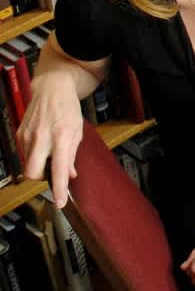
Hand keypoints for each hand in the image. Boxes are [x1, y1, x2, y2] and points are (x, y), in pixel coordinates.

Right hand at [18, 74, 84, 207]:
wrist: (51, 89)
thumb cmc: (67, 109)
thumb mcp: (77, 132)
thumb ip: (72, 156)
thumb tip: (69, 176)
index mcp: (61, 136)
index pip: (59, 169)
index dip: (60, 188)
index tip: (60, 202)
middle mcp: (42, 137)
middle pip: (33, 173)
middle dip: (41, 179)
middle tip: (51, 170)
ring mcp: (28, 135)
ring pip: (27, 165)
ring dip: (38, 165)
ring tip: (48, 151)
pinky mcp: (19, 134)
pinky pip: (24, 155)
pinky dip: (33, 156)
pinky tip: (41, 145)